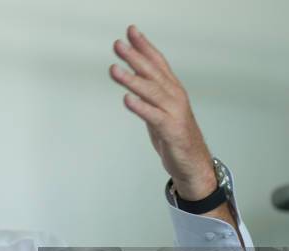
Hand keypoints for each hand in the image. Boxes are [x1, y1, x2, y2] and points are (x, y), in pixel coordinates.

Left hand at [110, 25, 215, 200]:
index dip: (144, 46)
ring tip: (114, 69)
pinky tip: (126, 99)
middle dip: (134, 57)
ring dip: (131, 79)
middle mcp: (174, 97)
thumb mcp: (159, 111)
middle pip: (152, 73)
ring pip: (150, 92)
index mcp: (172, 90)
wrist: (192, 163)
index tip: (130, 31)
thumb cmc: (175, 136)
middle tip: (117, 45)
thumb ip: (148, 96)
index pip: (157, 62)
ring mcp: (174, 113)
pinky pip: (153, 116)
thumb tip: (130, 81)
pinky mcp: (170, 130)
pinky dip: (140, 107)